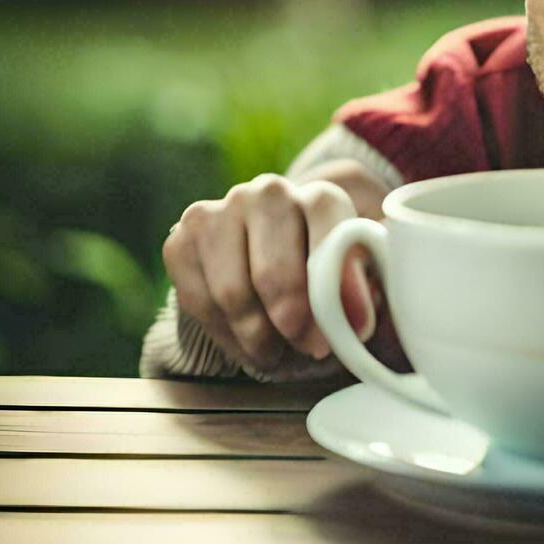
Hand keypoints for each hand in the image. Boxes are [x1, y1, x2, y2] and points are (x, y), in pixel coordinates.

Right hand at [162, 173, 386, 372]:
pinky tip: (247, 340)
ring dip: (256, 336)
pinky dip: (225, 334)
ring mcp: (220, 211)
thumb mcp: (357, 280)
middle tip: (306, 348)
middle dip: (291, 322)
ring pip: (232, 292)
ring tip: (276, 350)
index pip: (329, 241)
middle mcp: (269, 194)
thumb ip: (362, 294)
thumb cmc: (323, 272)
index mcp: (321, 198)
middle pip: (273, 273)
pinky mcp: (182, 239)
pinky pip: (198, 301)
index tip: (335, 334)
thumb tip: (356, 320)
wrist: (272, 258)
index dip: (331, 295)